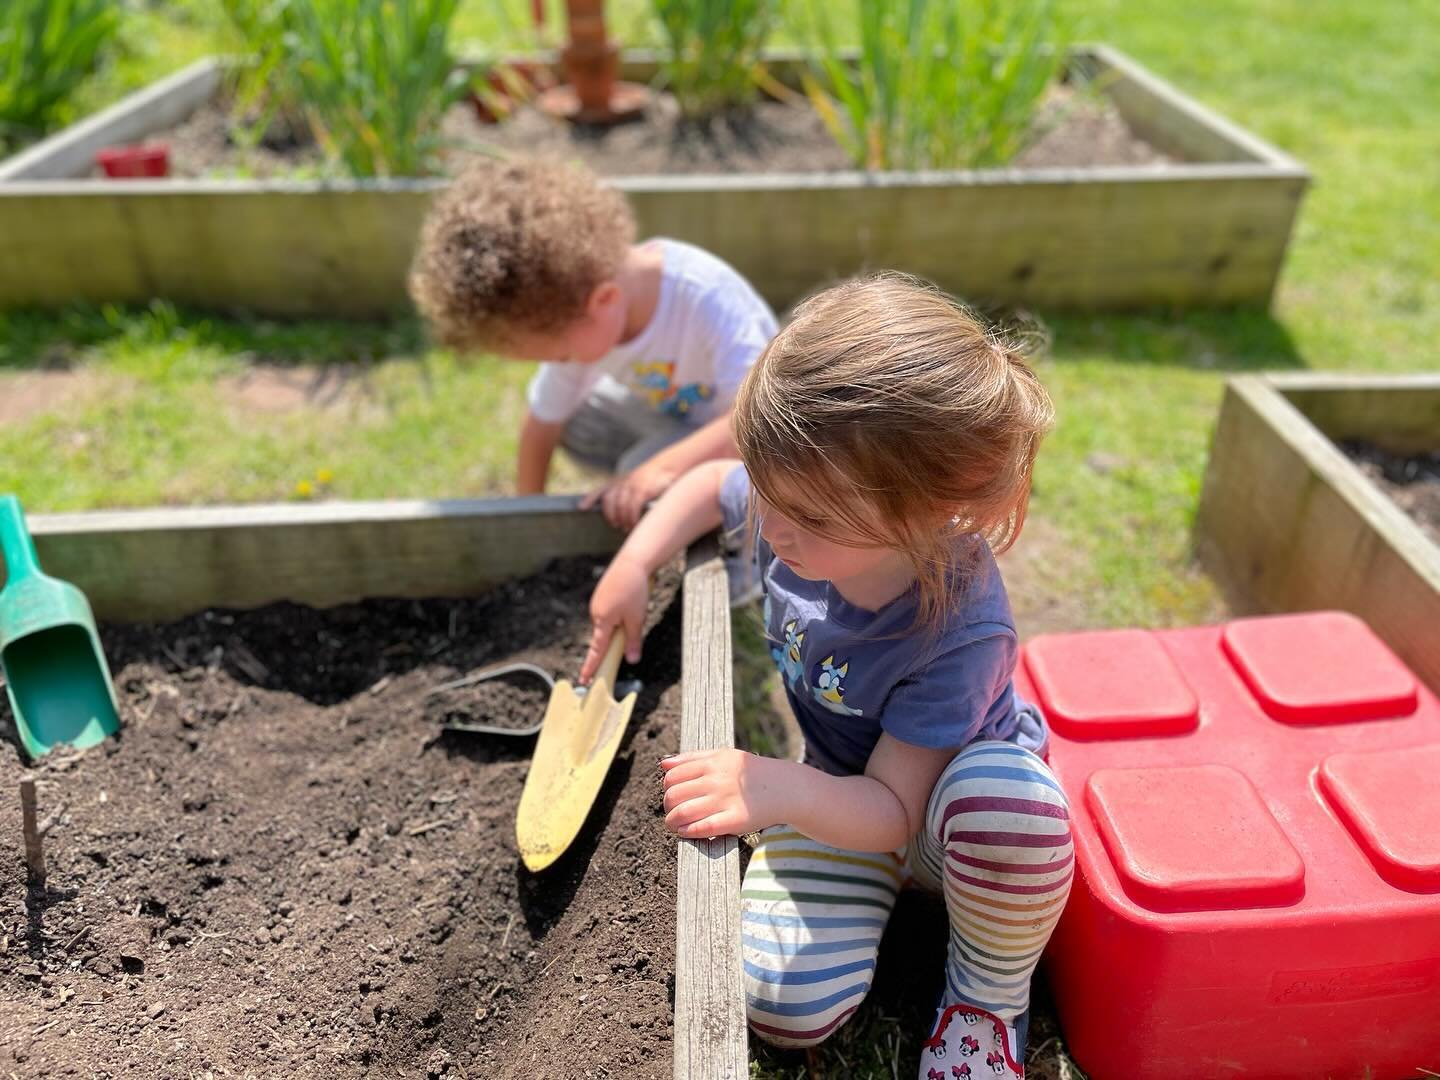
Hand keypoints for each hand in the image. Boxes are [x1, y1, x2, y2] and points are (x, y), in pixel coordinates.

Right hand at [579, 553, 647, 683]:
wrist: (633, 561)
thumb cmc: (635, 589)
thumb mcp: (637, 619)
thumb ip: (633, 641)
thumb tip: (631, 660)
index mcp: (602, 621)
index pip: (597, 650)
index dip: (591, 666)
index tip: (584, 680)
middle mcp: (596, 613)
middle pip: (606, 635)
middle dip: (618, 636)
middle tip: (634, 619)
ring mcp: (598, 602)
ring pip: (610, 622)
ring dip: (622, 621)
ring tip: (636, 603)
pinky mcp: (602, 595)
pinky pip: (611, 611)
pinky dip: (620, 611)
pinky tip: (631, 598)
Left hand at [580, 461, 676, 530]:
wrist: (668, 466)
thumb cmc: (650, 480)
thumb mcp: (634, 483)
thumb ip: (623, 494)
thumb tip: (612, 510)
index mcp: (618, 481)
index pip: (601, 489)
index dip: (590, 498)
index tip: (582, 507)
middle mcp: (623, 481)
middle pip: (609, 500)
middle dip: (610, 515)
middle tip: (616, 526)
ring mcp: (632, 485)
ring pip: (620, 506)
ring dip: (622, 520)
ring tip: (626, 528)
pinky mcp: (643, 490)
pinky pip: (633, 507)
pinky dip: (632, 518)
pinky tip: (635, 524)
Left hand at [660, 749, 792, 839]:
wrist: (784, 787)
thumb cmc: (750, 773)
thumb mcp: (724, 756)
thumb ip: (693, 758)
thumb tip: (663, 764)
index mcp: (713, 762)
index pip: (672, 777)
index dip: (667, 789)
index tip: (673, 796)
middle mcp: (717, 780)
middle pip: (673, 796)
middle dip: (667, 807)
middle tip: (673, 812)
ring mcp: (726, 800)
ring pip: (682, 813)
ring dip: (672, 822)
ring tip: (675, 825)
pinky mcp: (736, 820)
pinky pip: (702, 828)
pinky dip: (687, 832)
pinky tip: (685, 832)